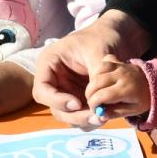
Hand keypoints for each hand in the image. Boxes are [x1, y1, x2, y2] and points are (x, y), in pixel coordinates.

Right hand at [33, 10, 150, 127]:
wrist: (114, 37)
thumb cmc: (100, 38)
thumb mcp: (98, 50)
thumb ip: (96, 73)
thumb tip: (97, 98)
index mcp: (49, 63)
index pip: (42, 89)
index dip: (57, 100)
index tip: (77, 103)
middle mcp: (54, 80)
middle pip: (55, 107)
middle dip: (74, 115)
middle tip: (96, 117)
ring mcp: (66, 91)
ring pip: (68, 115)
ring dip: (84, 120)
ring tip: (103, 117)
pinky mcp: (79, 98)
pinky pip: (80, 114)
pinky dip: (91, 118)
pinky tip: (105, 115)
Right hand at [84, 55, 150, 121]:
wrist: (154, 82)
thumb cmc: (142, 99)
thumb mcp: (132, 111)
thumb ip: (115, 113)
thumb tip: (99, 115)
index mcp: (126, 89)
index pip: (102, 96)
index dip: (93, 104)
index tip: (94, 110)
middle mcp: (121, 75)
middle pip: (96, 82)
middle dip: (89, 94)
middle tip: (92, 101)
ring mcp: (120, 66)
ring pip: (98, 70)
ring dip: (92, 82)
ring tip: (95, 91)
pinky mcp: (118, 61)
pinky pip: (104, 61)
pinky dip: (98, 69)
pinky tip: (100, 78)